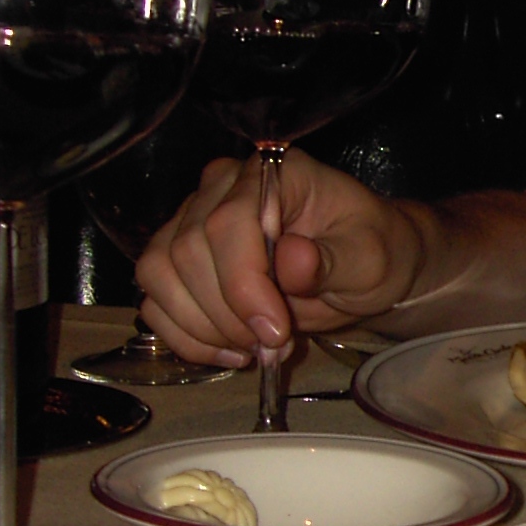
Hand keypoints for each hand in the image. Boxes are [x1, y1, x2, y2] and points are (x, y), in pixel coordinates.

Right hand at [137, 150, 427, 365]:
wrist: (359, 268)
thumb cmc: (369, 253)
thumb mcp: (370, 260)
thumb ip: (334, 260)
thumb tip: (292, 259)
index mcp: (273, 174)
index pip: (228, 222)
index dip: (242, 284)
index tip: (275, 331)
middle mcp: (221, 188)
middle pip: (187, 251)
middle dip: (227, 314)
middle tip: (273, 345)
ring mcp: (192, 220)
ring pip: (159, 274)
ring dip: (202, 327)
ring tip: (253, 349)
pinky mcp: (178, 259)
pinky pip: (155, 299)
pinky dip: (186, 336)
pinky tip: (229, 351)